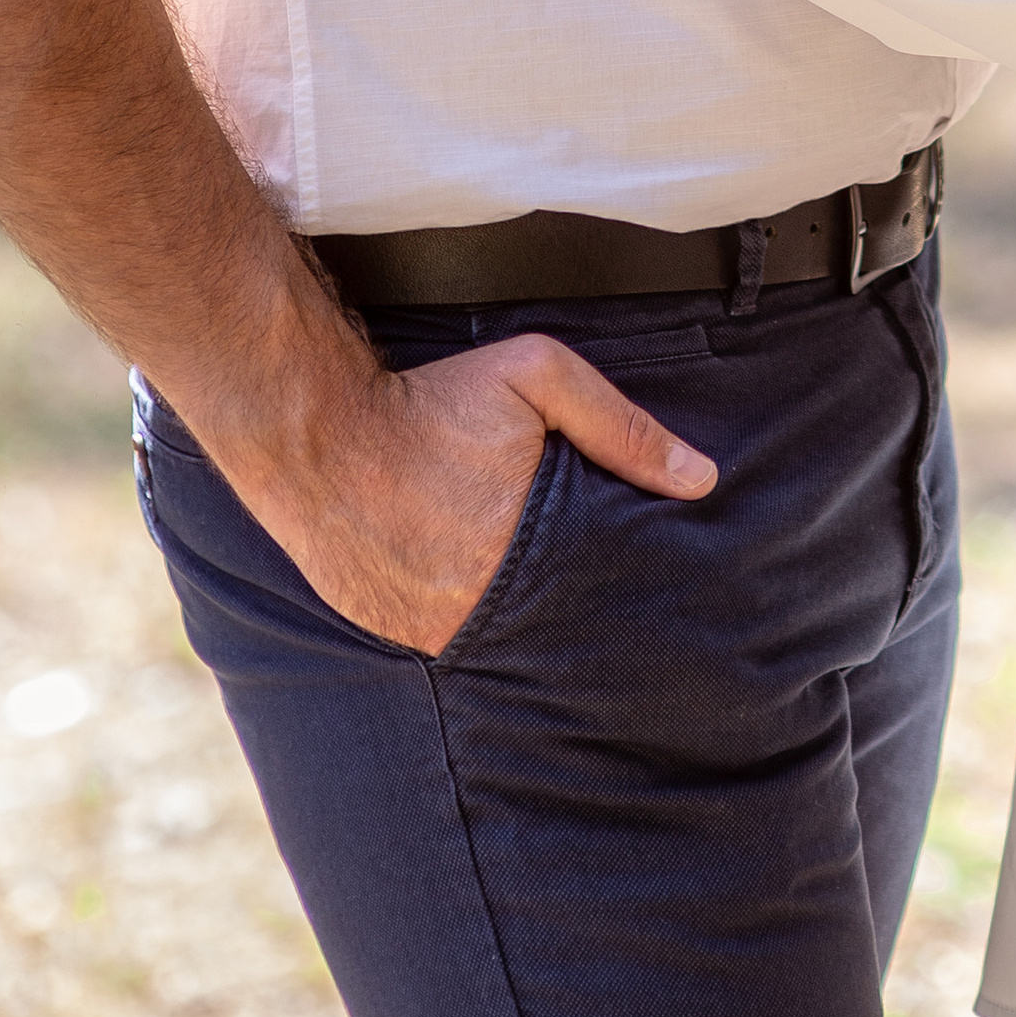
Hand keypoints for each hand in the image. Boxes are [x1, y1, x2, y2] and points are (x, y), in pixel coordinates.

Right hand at [218, 331, 717, 655]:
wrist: (313, 429)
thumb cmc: (432, 397)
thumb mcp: (537, 379)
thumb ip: (620, 428)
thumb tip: (702, 480)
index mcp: (522, 554)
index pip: (597, 598)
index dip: (621, 594)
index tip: (647, 596)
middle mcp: (474, 609)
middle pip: (552, 623)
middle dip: (573, 607)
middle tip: (586, 591)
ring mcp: (424, 631)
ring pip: (498, 637)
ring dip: (518, 616)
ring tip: (521, 584)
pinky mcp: (387, 631)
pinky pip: (445, 636)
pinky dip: (464, 616)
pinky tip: (466, 584)